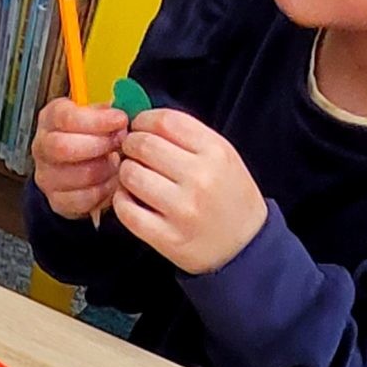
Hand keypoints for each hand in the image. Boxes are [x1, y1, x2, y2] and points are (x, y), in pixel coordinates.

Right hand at [31, 97, 128, 218]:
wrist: (76, 166)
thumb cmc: (87, 136)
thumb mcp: (94, 115)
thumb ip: (104, 112)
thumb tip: (118, 116)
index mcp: (50, 119)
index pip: (66, 117)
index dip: (96, 120)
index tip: (120, 119)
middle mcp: (42, 147)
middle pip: (64, 147)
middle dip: (99, 145)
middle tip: (120, 142)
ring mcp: (46, 176)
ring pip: (77, 175)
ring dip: (105, 169)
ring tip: (117, 162)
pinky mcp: (57, 200)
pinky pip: (83, 199)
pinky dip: (103, 191)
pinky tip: (111, 180)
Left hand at [112, 109, 267, 273]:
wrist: (245, 246)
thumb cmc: (229, 197)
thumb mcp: (223, 157)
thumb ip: (189, 136)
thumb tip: (145, 121)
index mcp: (215, 152)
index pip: (166, 121)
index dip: (143, 120)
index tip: (139, 126)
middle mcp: (199, 178)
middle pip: (144, 145)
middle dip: (130, 145)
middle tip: (131, 152)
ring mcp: (182, 210)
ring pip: (131, 175)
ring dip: (125, 172)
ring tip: (133, 176)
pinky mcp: (167, 237)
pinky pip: (127, 211)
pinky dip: (121, 200)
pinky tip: (130, 199)